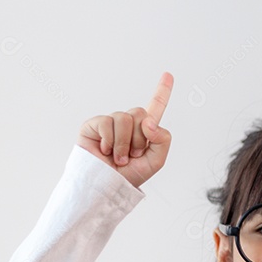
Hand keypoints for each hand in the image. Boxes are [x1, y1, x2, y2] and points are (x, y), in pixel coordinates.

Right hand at [78, 72, 172, 188]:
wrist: (107, 187)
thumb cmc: (130, 175)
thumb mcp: (157, 160)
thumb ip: (163, 138)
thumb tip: (149, 122)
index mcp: (144, 130)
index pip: (155, 107)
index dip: (162, 91)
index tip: (168, 74)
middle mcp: (127, 123)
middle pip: (141, 113)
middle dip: (139, 138)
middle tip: (132, 155)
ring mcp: (109, 123)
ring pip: (125, 118)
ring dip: (124, 143)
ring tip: (119, 157)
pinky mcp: (93, 125)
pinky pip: (107, 123)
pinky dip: (110, 141)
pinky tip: (105, 151)